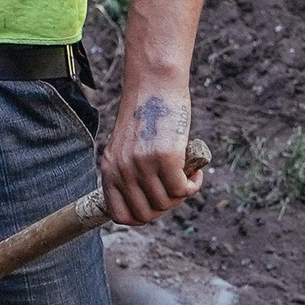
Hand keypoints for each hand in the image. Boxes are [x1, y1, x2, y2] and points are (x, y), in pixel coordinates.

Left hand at [100, 85, 203, 225]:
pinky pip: (183, 190)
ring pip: (167, 203)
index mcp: (108, 169)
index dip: (141, 218)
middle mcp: (122, 170)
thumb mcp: (126, 147)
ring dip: (182, 194)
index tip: (157, 206)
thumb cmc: (144, 117)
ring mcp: (142, 165)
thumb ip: (129, 172)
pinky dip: (194, 185)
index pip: (119, 215)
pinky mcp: (165, 157)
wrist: (153, 87)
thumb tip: (149, 204)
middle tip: (175, 190)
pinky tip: (196, 173)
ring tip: (186, 176)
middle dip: (166, 207)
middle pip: (146, 214)